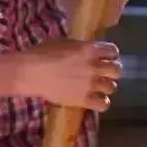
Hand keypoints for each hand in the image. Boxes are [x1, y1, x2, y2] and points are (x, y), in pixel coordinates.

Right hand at [0, 38, 122, 112]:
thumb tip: (87, 50)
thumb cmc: (42, 53)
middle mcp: (94, 66)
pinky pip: (103, 104)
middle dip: (111, 71)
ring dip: (106, 87)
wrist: (30, 72)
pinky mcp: (83, 99)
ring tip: (97, 88)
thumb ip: (80, 47)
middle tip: (103, 74)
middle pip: (116, 70)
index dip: (110, 55)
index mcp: (90, 49)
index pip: (113, 51)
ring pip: (111, 87)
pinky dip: (102, 103)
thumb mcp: (64, 42)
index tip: (105, 58)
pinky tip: (95, 100)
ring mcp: (90, 84)